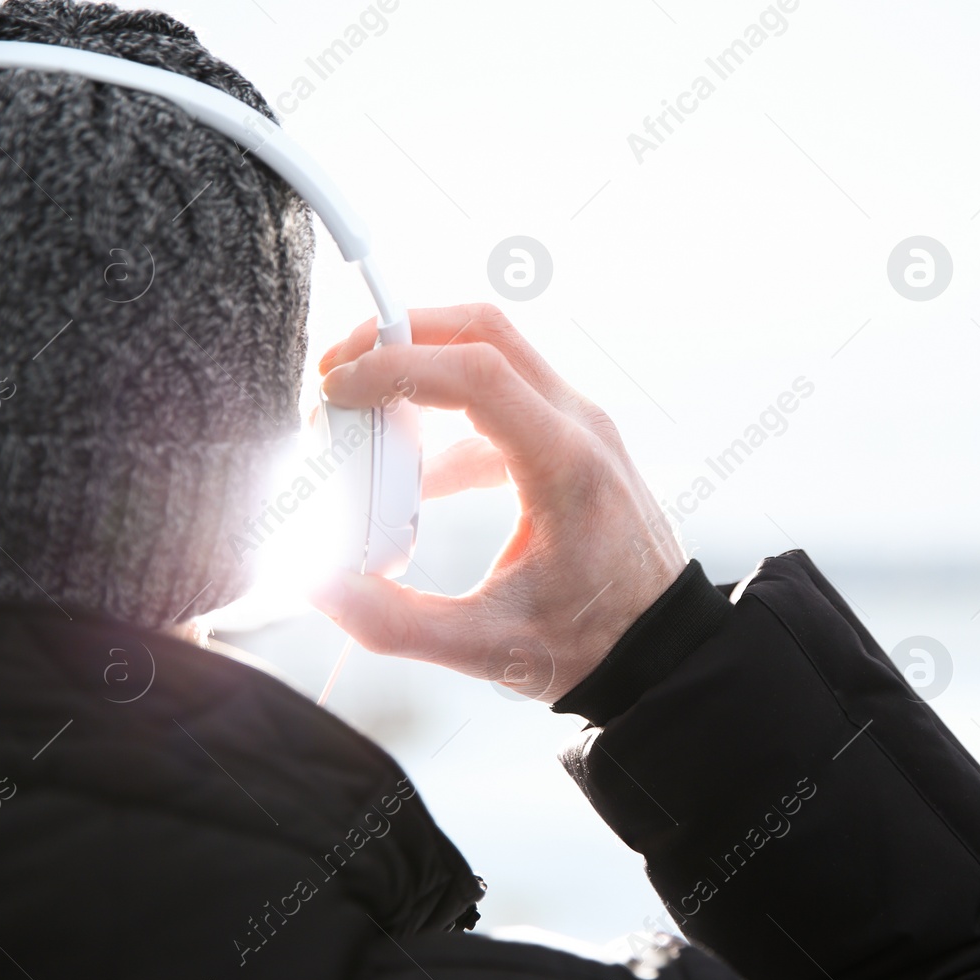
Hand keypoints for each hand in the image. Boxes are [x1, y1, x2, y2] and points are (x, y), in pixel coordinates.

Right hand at [308, 304, 685, 702]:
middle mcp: (582, 426)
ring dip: (423, 368)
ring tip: (363, 416)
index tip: (336, 389)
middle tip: (337, 373)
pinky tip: (414, 476)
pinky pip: (504, 396)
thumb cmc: (592, 644)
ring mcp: (582, 425)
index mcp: (567, 464)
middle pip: (483, 331)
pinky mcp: (573, 439)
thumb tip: (318, 584)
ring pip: (494, 352)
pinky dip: (449, 414)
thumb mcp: (486, 648)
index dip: (395, 365)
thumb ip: (394, 621)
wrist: (662, 647)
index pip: (476, 372)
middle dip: (399, 335)